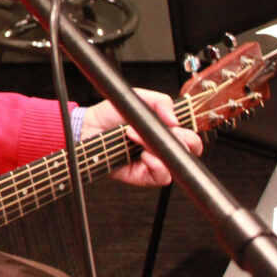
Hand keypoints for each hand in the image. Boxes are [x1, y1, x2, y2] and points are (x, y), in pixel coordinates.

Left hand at [80, 88, 202, 186]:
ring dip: (158, 148)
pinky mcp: (142, 176)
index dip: (190, 134)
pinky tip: (144, 154)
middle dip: (182, 141)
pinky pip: (161, 177)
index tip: (175, 124)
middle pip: (188, 153)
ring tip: (135, 135)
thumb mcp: (135, 99)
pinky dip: (156, 165)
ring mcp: (152, 163)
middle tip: (165, 132)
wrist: (86, 127)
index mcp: (162, 131)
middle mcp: (159, 148)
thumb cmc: (109, 115)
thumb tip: (174, 118)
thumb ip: (159, 102)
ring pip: (173, 164)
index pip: (189, 138)